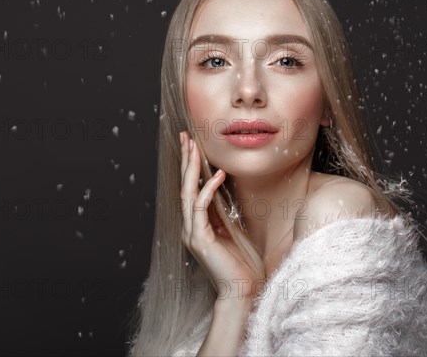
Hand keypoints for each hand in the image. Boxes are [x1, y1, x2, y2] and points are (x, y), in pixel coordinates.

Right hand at [179, 131, 259, 300]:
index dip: (191, 167)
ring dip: (191, 169)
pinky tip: (218, 174)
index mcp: (198, 224)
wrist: (242, 290)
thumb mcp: (233, 231)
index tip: (192, 145)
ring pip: (188, 193)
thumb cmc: (241, 264)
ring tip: (193, 147)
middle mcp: (191, 226)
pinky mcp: (200, 239)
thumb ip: (224, 212)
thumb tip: (224, 189)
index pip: (192, 189)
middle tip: (185, 137)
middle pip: (185, 186)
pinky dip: (208, 189)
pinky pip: (200, 208)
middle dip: (185, 161)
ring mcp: (193, 233)